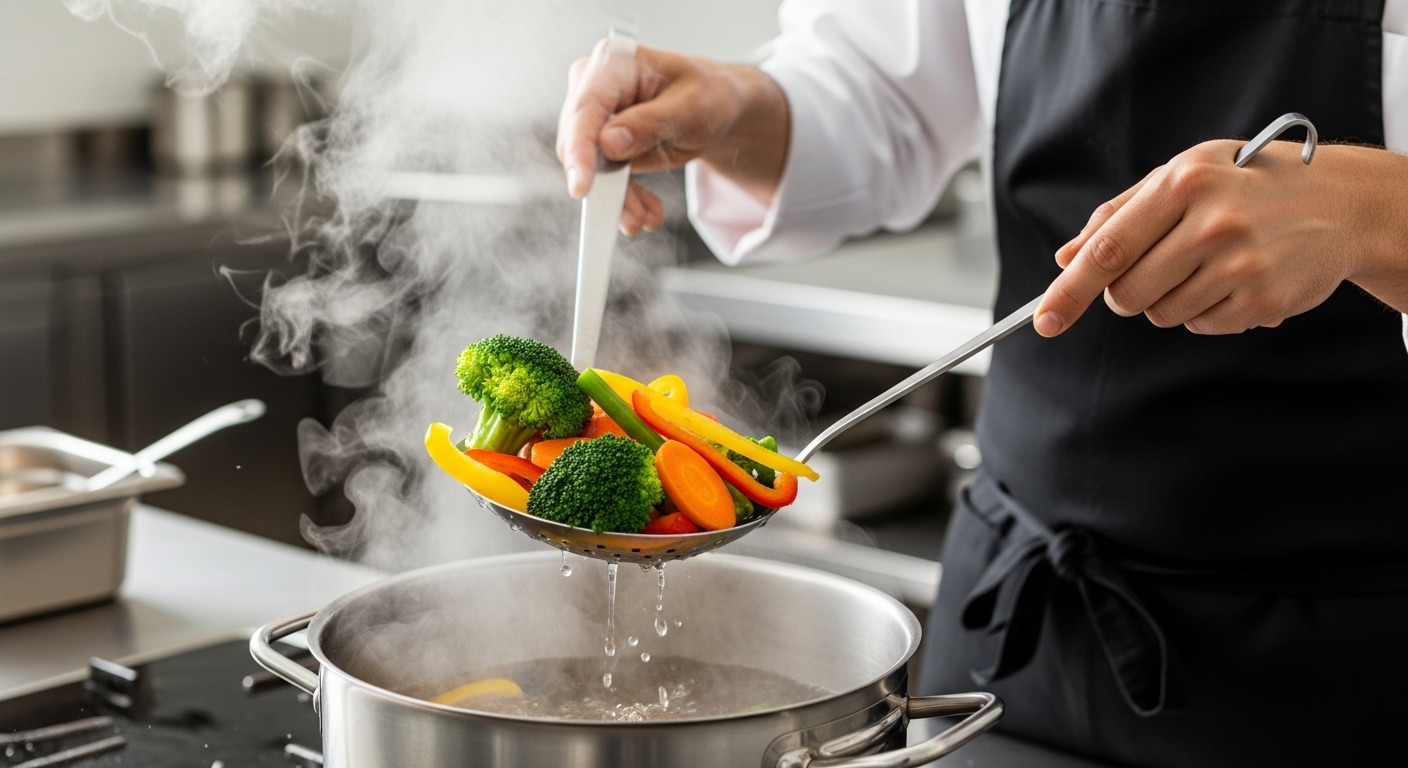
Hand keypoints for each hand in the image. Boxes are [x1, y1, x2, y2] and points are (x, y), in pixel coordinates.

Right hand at [556, 39, 789, 234]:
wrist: (719, 107)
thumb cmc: (710, 95)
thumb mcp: (692, 107)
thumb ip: (650, 123)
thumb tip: (608, 142)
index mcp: (615, 62)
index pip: (586, 108)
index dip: (579, 149)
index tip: (582, 188)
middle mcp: (596, 86)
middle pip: (579, 142)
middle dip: (604, 184)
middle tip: (632, 216)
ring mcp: (597, 116)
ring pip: (589, 167)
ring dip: (617, 199)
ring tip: (646, 218)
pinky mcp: (603, 142)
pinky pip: (603, 178)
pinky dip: (624, 199)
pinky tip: (646, 212)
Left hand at [1033, 140, 1407, 336]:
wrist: (1340, 201)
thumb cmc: (1247, 182)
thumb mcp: (1183, 175)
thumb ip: (1119, 214)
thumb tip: (1067, 257)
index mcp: (1183, 183)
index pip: (1109, 249)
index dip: (1070, 290)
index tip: (1044, 320)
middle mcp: (1212, 222)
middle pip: (1128, 292)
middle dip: (1126, 292)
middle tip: (1157, 266)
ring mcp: (1241, 264)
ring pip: (1161, 314)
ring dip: (1169, 299)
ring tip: (1207, 263)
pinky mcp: (1264, 298)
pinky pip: (1202, 325)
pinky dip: (1206, 310)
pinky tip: (1235, 278)